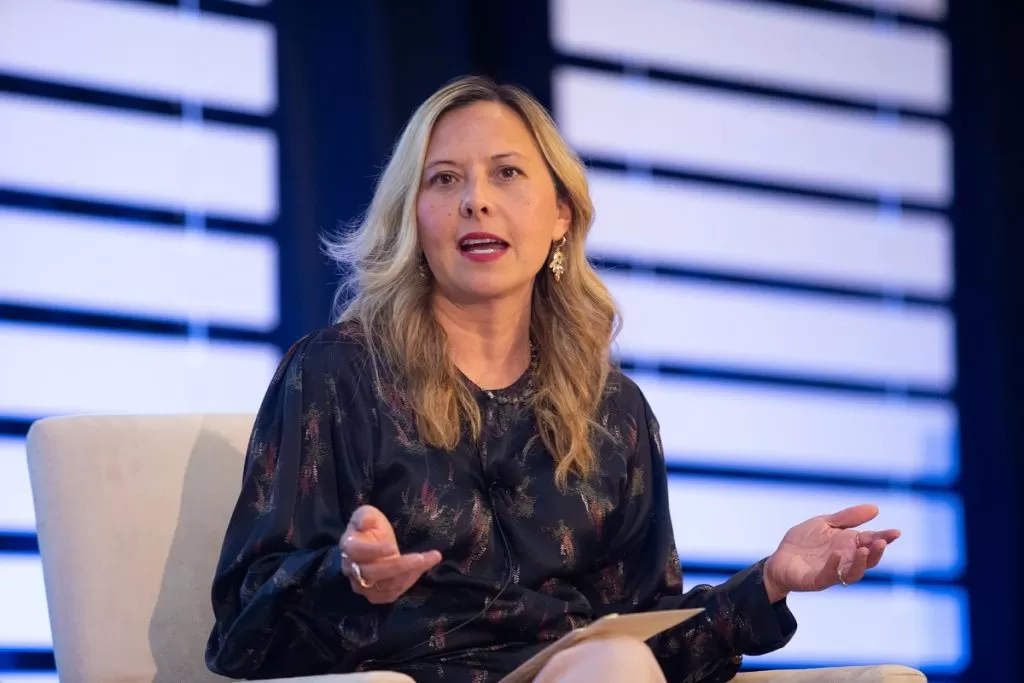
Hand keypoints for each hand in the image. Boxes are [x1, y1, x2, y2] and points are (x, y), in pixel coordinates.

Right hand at [340, 505, 441, 604]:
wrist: (373, 543)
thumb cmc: (370, 527)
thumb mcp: (368, 513)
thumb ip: (365, 516)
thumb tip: (364, 523)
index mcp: (348, 546)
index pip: (356, 552)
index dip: (374, 551)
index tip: (392, 546)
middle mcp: (351, 569)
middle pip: (373, 573)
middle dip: (399, 566)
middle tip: (420, 558)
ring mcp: (362, 585)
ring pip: (385, 586)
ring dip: (408, 574)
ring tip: (428, 559)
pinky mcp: (375, 595)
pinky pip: (391, 594)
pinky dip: (408, 582)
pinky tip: (421, 568)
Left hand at [763, 504, 900, 602]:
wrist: (779, 558)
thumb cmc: (804, 541)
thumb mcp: (825, 523)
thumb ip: (848, 518)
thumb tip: (876, 509)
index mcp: (849, 545)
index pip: (870, 541)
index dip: (884, 537)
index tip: (896, 532)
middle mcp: (845, 560)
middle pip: (868, 559)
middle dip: (877, 551)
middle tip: (881, 540)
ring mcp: (833, 571)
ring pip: (854, 572)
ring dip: (861, 562)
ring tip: (864, 549)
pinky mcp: (818, 580)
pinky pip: (830, 575)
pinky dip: (835, 566)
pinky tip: (837, 554)